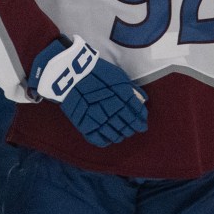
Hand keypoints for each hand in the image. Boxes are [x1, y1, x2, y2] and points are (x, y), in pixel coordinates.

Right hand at [28, 35, 147, 146]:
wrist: (71, 74)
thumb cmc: (96, 72)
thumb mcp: (119, 76)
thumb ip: (132, 90)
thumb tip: (143, 101)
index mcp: (124, 99)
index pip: (138, 117)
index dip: (141, 122)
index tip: (142, 124)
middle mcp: (114, 112)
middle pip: (128, 127)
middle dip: (132, 129)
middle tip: (132, 128)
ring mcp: (100, 121)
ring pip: (116, 136)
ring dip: (121, 135)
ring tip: (121, 133)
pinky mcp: (87, 127)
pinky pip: (100, 140)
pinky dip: (107, 141)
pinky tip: (108, 137)